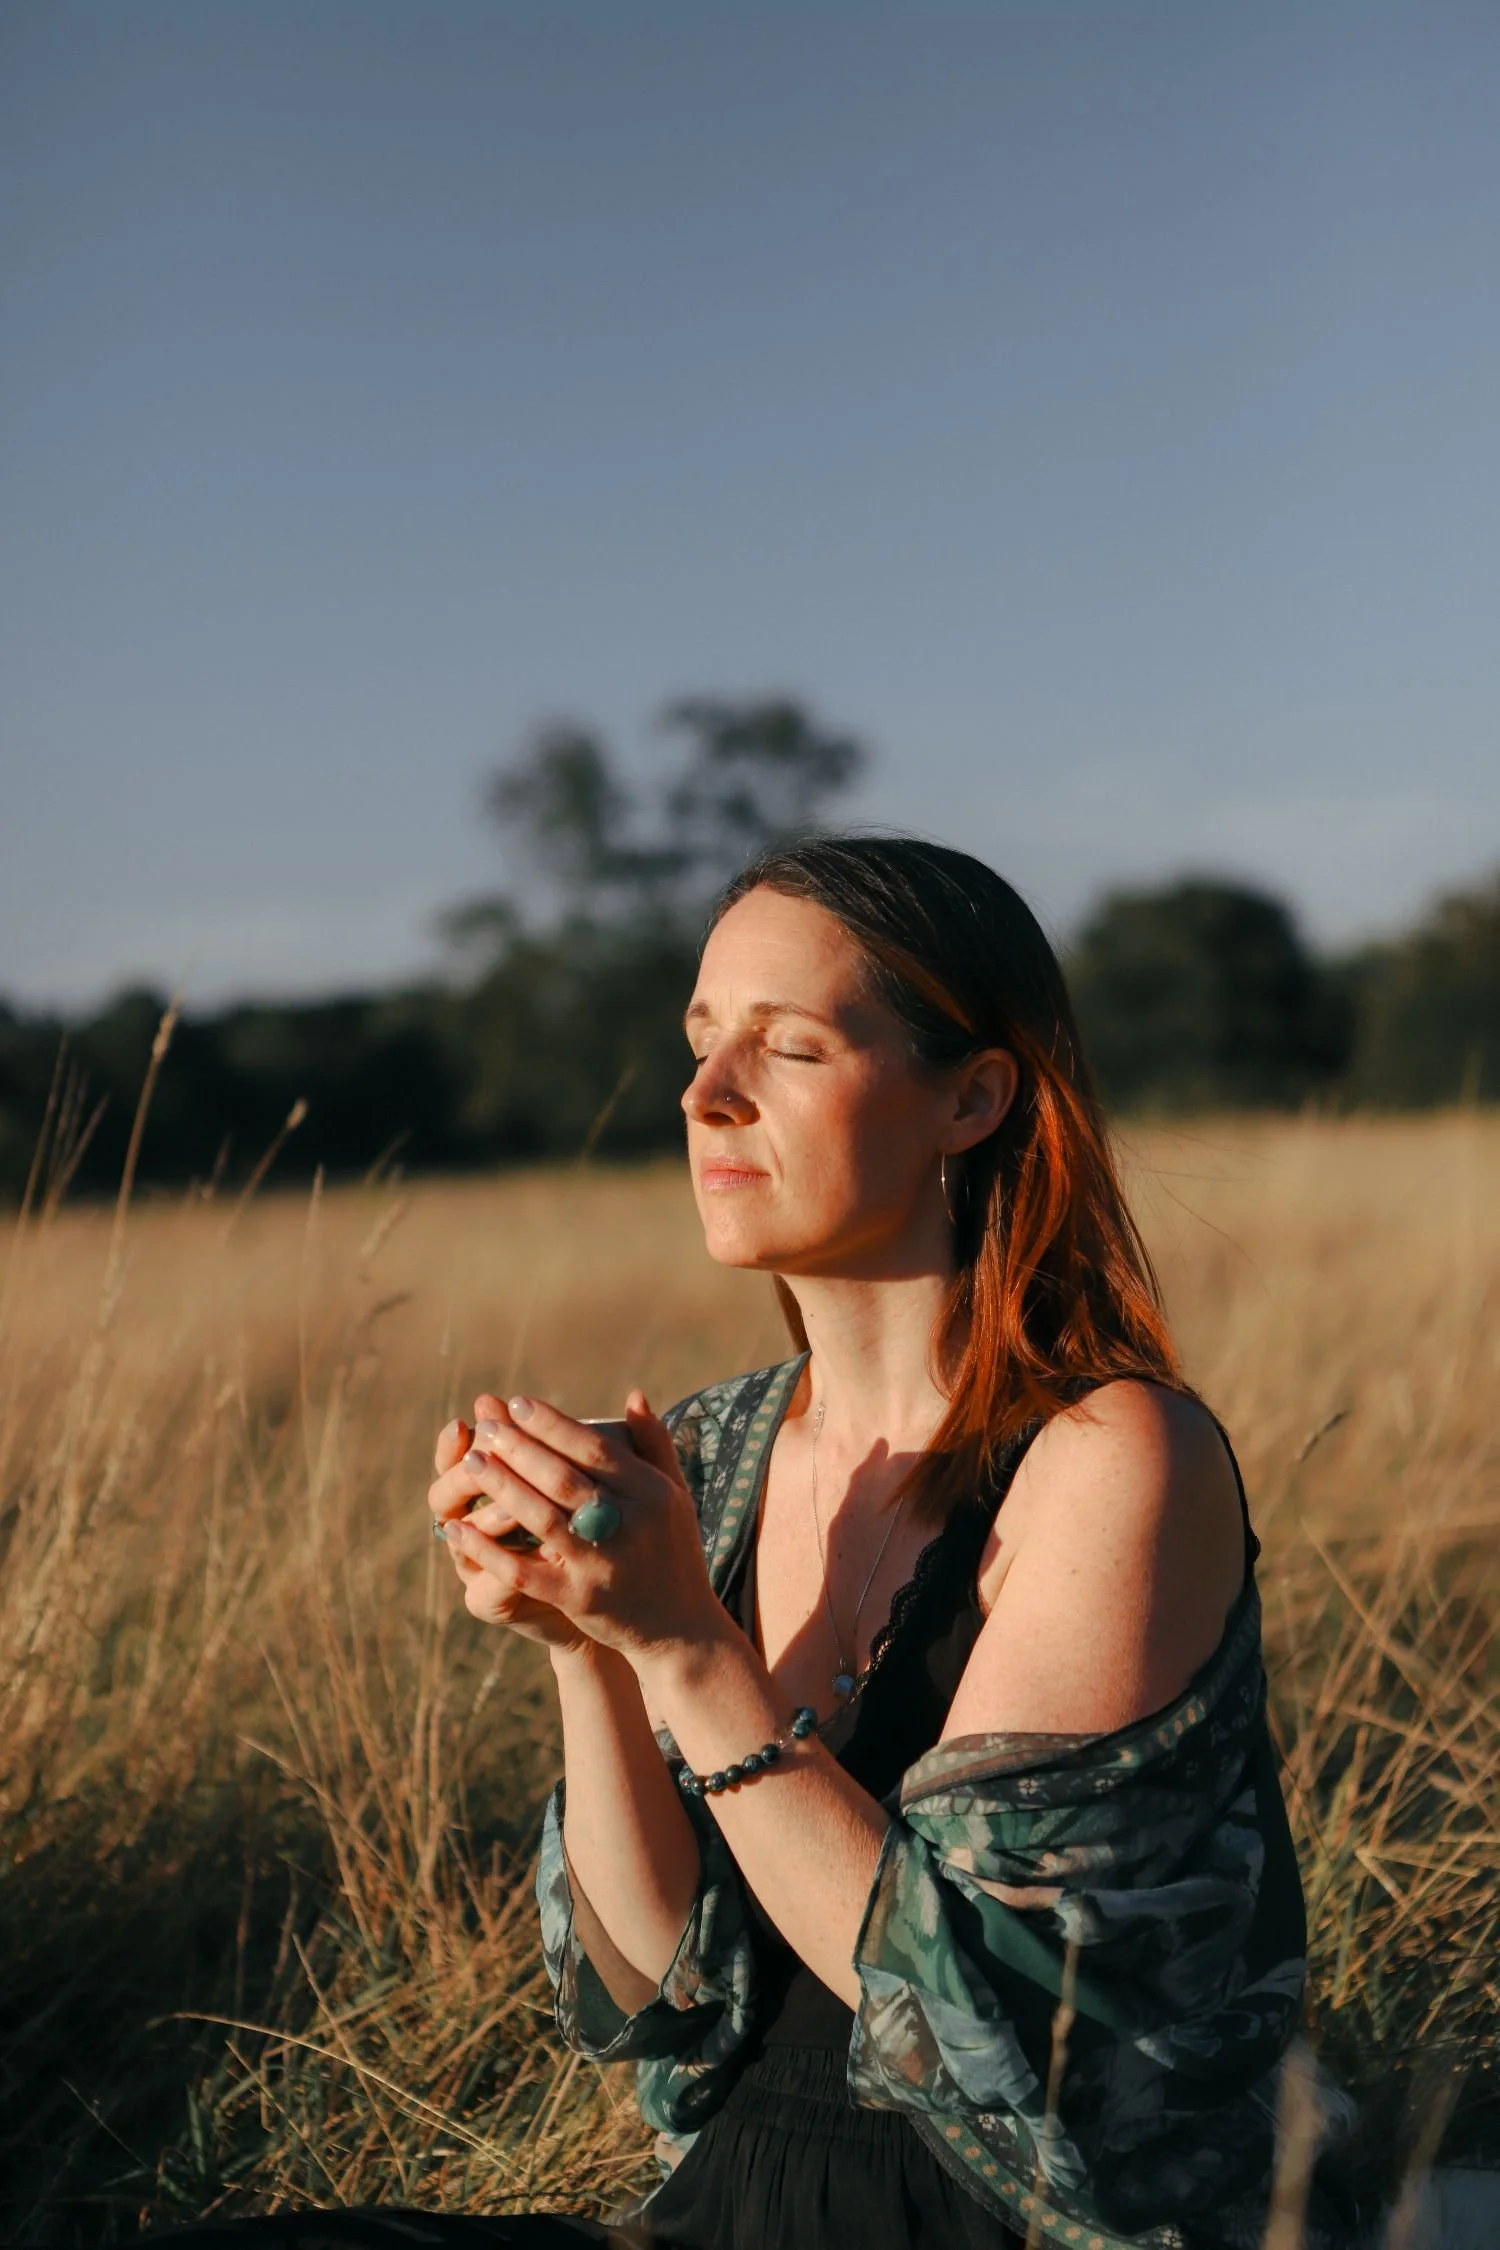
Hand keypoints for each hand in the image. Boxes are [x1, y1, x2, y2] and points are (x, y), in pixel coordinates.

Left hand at [439, 1388, 729, 1671]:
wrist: (679, 1628)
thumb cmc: (672, 1551)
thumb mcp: (675, 1495)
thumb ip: (654, 1444)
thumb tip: (634, 1393)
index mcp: (653, 1493)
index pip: (595, 1448)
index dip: (553, 1424)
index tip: (517, 1403)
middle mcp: (630, 1525)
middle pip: (563, 1479)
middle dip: (519, 1448)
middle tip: (485, 1425)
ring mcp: (602, 1565)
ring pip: (542, 1519)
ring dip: (502, 1487)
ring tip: (470, 1461)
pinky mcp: (579, 1599)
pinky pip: (524, 1572)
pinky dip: (488, 1550)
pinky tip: (458, 1530)